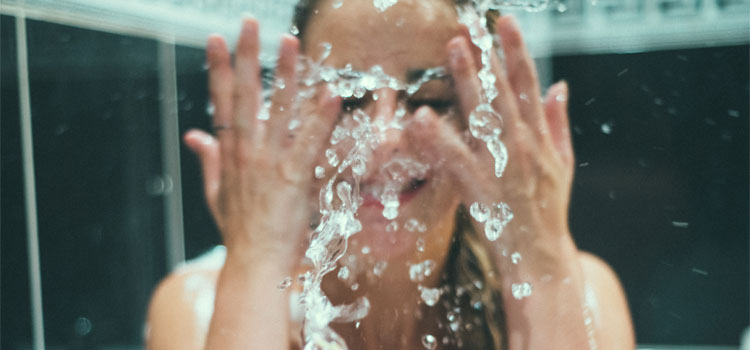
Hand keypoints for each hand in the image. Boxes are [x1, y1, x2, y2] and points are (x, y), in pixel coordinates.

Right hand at [184, 18, 340, 263]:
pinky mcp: (294, 179)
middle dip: (247, 56)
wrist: (255, 263)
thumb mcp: (216, 192)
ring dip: (285, 74)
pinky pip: (309, 142)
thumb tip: (193, 134)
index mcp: (230, 153)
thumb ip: (207, 160)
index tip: (216, 38)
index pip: (222, 102)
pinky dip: (319, 119)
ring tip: (291, 42)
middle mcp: (246, 152)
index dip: (219, 68)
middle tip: (249, 23)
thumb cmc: (239, 230)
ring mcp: (269, 164)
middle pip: (245, 96)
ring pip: (277, 111)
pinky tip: (329, 93)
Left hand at [408, 15, 574, 273]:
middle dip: (488, 56)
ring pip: (482, 113)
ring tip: (453, 48)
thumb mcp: (563, 162)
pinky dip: (438, 136)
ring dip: (467, 78)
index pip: (528, 83)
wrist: (540, 252)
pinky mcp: (478, 184)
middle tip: (471, 26)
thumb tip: (560, 85)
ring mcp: (500, 162)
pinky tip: (421, 116)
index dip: (518, 51)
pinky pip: (454, 156)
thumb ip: (558, 122)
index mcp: (539, 135)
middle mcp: (521, 143)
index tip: (506, 23)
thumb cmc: (548, 207)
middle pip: (503, 91)